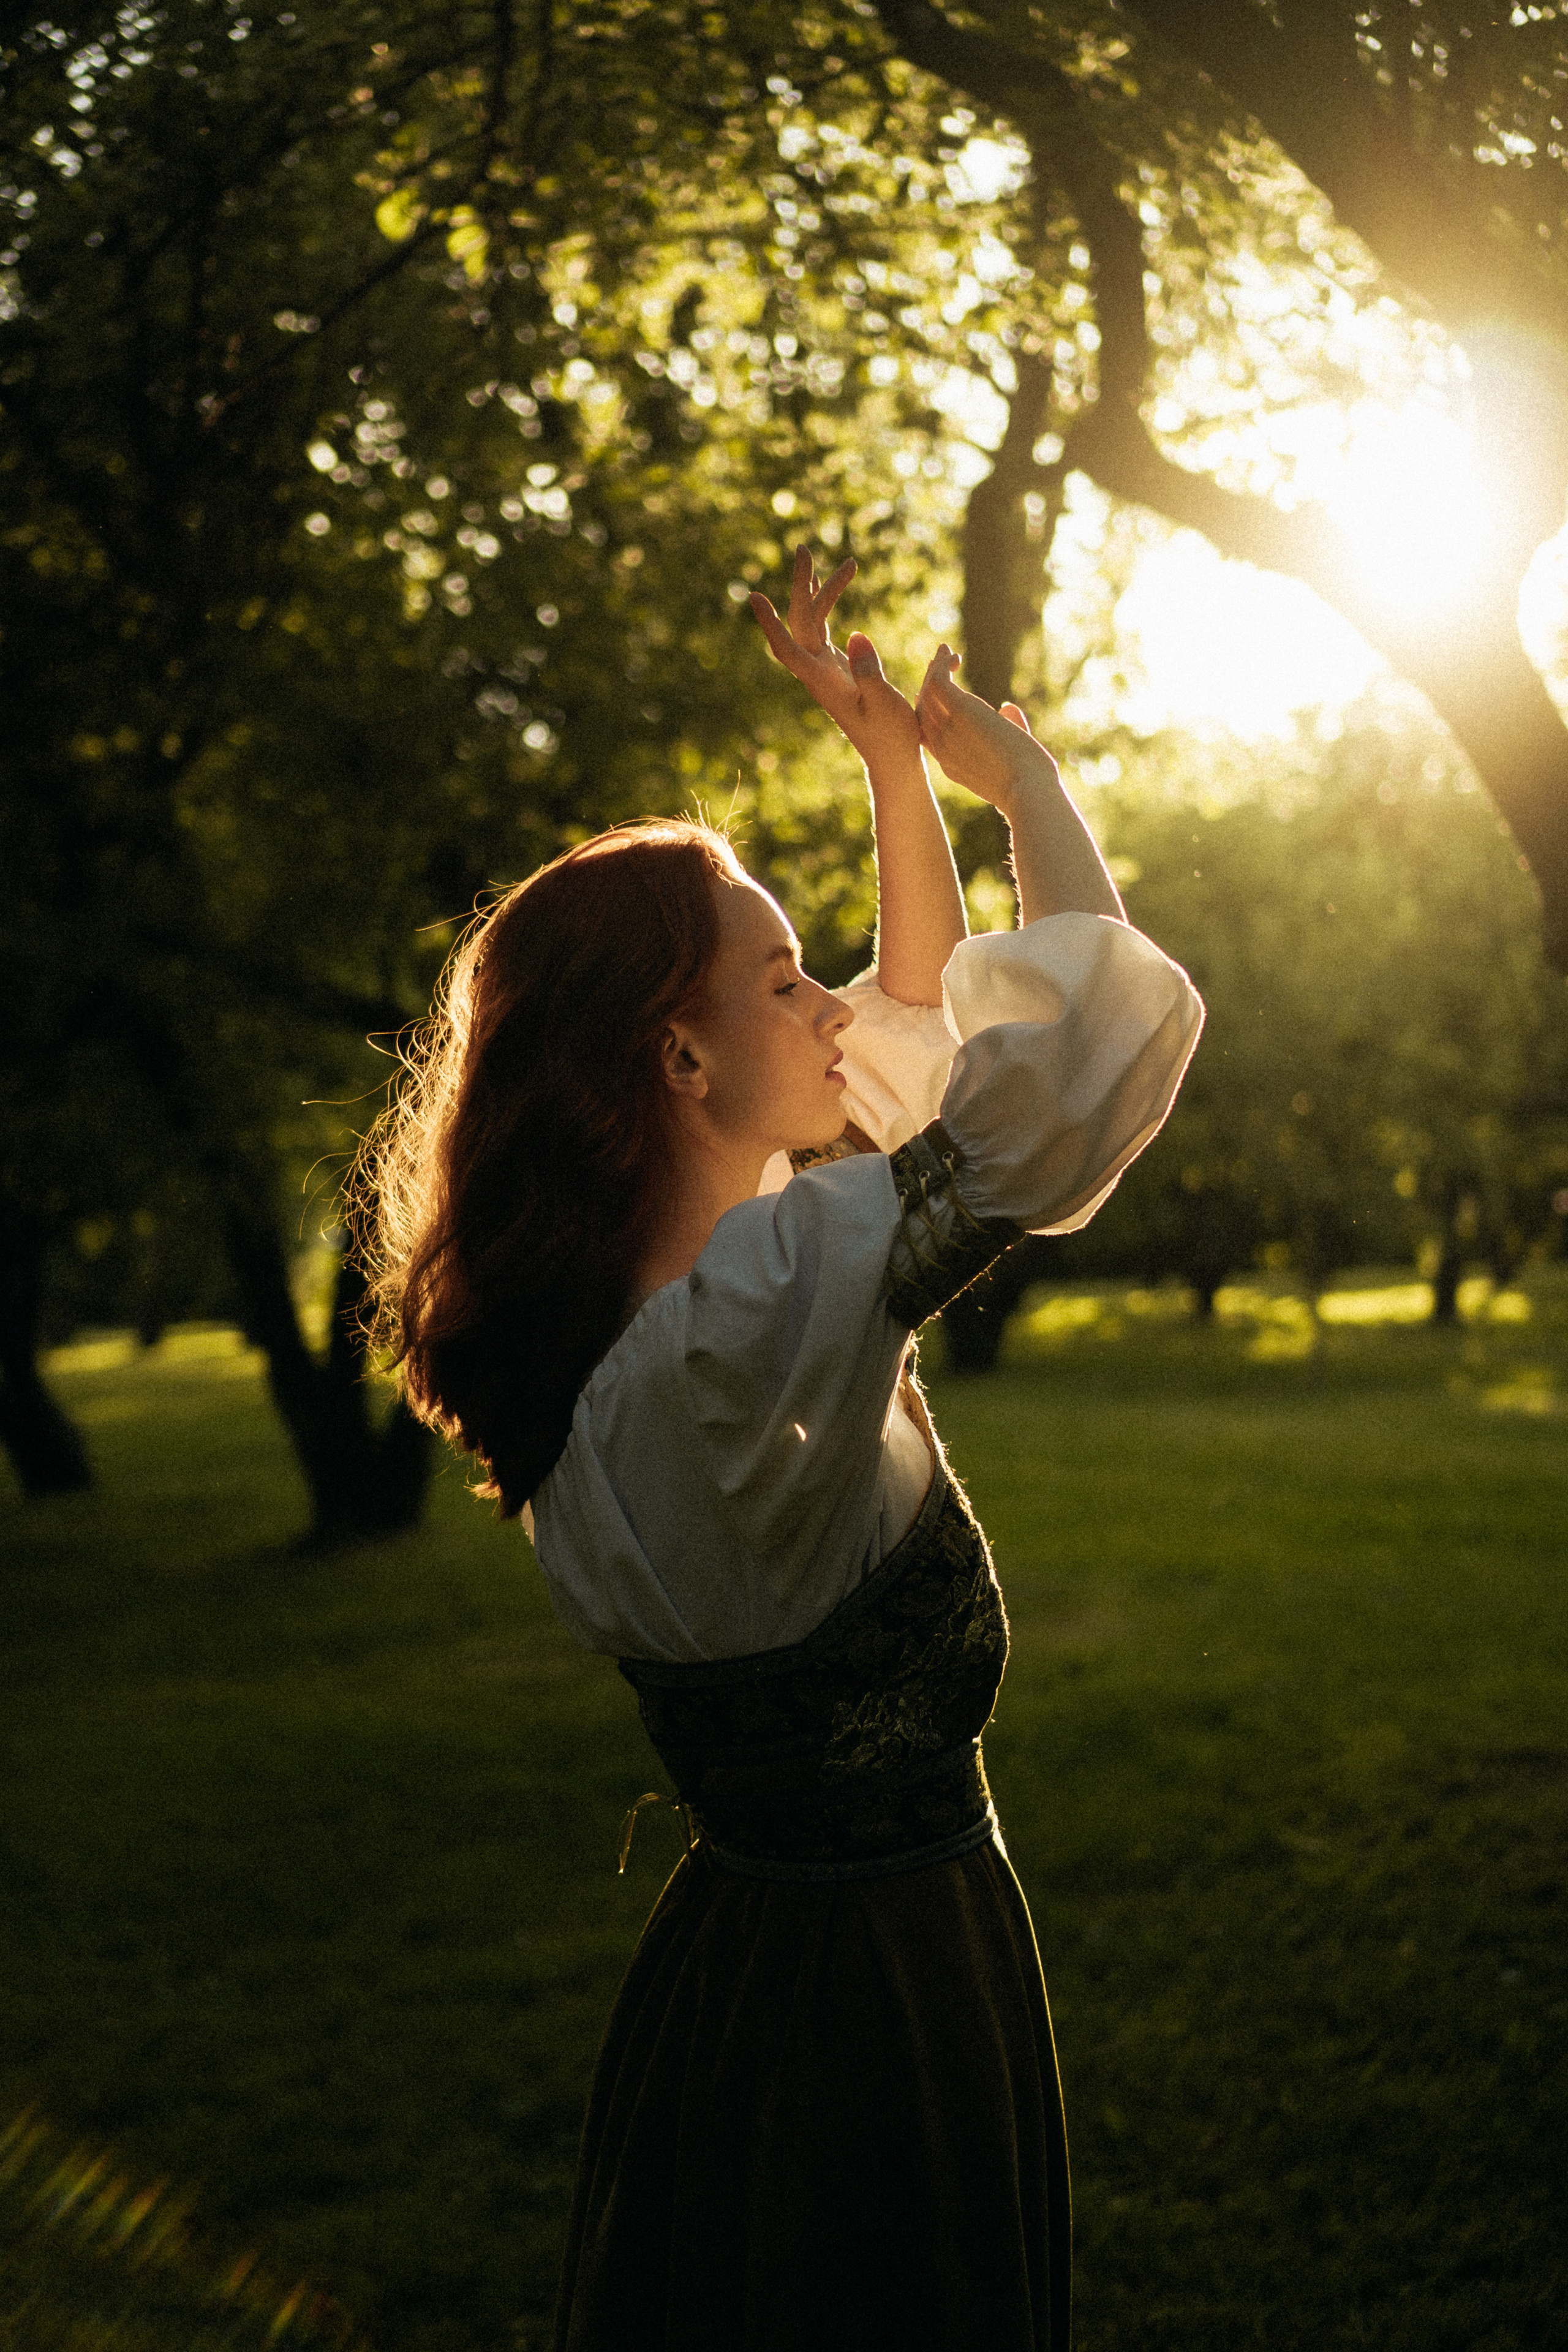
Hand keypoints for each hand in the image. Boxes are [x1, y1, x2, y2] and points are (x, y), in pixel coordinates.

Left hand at [750, 545, 921, 770]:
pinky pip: (822, 628)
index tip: (754, 597)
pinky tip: (832, 586)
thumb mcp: (885, 703)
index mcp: (823, 682)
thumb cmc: (891, 736)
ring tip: (847, 562)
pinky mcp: (835, 665)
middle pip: (799, 622)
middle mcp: (817, 672)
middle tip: (802, 548)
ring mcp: (824, 667)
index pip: (788, 649)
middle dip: (800, 586)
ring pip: (812, 621)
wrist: (891, 757)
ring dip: (821, 591)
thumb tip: (855, 634)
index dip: (770, 624)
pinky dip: (826, 605)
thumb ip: (869, 670)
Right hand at [916, 644, 1057, 814]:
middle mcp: (943, 748)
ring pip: (927, 693)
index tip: (931, 692)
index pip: (927, 735)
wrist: (1028, 790)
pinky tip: (953, 654)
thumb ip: (1009, 731)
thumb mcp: (1013, 758)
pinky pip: (939, 681)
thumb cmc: (1029, 783)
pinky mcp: (959, 710)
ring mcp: (947, 729)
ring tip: (945, 652)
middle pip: (923, 711)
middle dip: (927, 686)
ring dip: (935, 670)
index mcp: (952, 765)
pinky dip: (943, 665)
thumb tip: (1008, 708)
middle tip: (937, 665)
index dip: (927, 712)